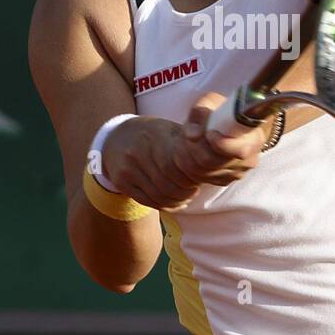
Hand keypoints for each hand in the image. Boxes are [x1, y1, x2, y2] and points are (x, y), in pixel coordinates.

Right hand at [97, 94, 269, 211]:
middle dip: (188, 189)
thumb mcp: (170, 131)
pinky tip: (172, 199)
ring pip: (162, 195)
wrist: (115, 138)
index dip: (194, 175)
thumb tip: (219, 152)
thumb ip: (191, 142)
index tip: (201, 177)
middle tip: (195, 188)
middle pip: (172, 183)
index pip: (180, 165)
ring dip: (179, 199)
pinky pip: (149, 201)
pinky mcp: (122, 182)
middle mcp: (140, 152)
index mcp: (156, 136)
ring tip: (186, 194)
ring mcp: (129, 169)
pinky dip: (165, 204)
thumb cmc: (152, 134)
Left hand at [172, 92, 268, 188]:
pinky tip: (194, 152)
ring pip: (205, 168)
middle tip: (192, 134)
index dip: (222, 144)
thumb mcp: (208, 104)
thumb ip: (200, 112)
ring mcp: (238, 172)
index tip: (208, 133)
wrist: (210, 133)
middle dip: (197, 146)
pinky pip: (202, 176)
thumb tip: (194, 134)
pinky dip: (192, 163)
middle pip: (216, 161)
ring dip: (191, 153)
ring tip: (191, 140)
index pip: (241, 150)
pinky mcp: (225, 181)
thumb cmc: (214, 115)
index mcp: (254, 136)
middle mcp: (250, 158)